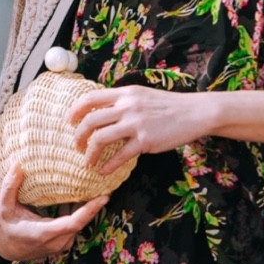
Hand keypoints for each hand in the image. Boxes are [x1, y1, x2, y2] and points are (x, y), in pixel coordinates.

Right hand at [0, 163, 108, 262]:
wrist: (5, 251)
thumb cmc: (4, 230)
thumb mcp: (2, 208)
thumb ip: (9, 187)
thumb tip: (17, 166)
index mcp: (44, 233)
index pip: (74, 222)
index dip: (90, 210)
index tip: (104, 196)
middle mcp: (56, 241)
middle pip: (81, 221)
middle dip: (93, 204)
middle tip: (103, 183)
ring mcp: (60, 243)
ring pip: (79, 223)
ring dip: (86, 207)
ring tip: (95, 186)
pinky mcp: (61, 242)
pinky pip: (74, 225)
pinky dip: (78, 211)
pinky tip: (80, 196)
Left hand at [66, 84, 215, 172]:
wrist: (194, 113)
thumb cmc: (168, 106)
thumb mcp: (142, 95)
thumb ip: (122, 101)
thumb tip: (101, 110)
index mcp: (125, 93)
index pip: (90, 98)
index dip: (75, 110)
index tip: (69, 121)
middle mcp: (127, 107)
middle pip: (90, 121)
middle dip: (78, 136)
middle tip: (76, 146)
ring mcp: (136, 124)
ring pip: (101, 139)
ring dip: (89, 153)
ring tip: (87, 162)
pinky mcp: (145, 141)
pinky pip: (120, 156)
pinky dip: (107, 165)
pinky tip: (103, 171)